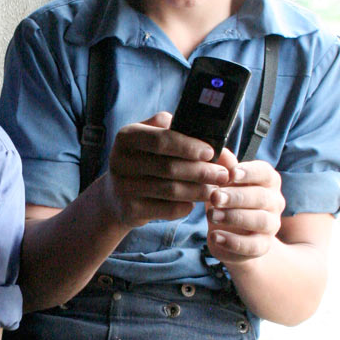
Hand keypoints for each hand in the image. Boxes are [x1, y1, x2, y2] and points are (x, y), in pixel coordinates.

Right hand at [103, 112, 231, 229]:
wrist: (116, 196)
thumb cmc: (143, 161)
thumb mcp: (149, 139)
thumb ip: (173, 130)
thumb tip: (209, 136)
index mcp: (127, 137)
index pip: (161, 140)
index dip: (189, 146)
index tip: (211, 152)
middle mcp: (120, 160)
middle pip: (169, 167)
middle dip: (201, 171)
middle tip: (223, 174)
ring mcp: (123, 187)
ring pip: (171, 190)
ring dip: (199, 190)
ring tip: (215, 189)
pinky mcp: (129, 209)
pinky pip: (167, 210)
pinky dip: (186, 206)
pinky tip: (193, 202)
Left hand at [205, 151, 284, 264]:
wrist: (232, 234)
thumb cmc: (228, 200)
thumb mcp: (223, 183)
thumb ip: (223, 168)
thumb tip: (221, 150)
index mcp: (267, 182)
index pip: (265, 173)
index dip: (249, 172)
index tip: (231, 174)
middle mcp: (274, 202)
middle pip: (262, 197)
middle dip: (236, 196)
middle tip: (214, 196)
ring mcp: (271, 225)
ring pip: (260, 220)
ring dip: (234, 217)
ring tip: (212, 215)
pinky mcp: (262, 246)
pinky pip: (252, 245)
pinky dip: (233, 241)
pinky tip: (215, 236)